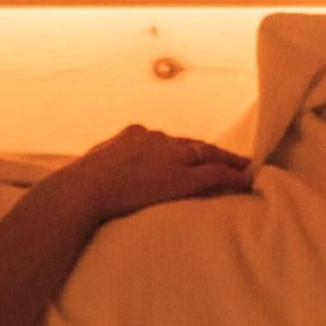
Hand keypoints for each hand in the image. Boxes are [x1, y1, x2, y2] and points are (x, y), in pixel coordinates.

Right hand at [58, 122, 260, 224]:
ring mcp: (170, 156)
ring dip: (228, 161)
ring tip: (245, 167)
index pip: (167, 141)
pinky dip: (233, 176)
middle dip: (210, 151)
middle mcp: (155, 139)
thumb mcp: (92, 165)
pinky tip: (247, 180)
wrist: (83, 190)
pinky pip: (214, 174)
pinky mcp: (181, 177)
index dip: (183, 148)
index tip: (192, 153)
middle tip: (231, 157)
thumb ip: (105, 162)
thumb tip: (96, 171)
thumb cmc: (77, 185)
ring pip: (207, 156)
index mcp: (133, 135)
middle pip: (191, 144)